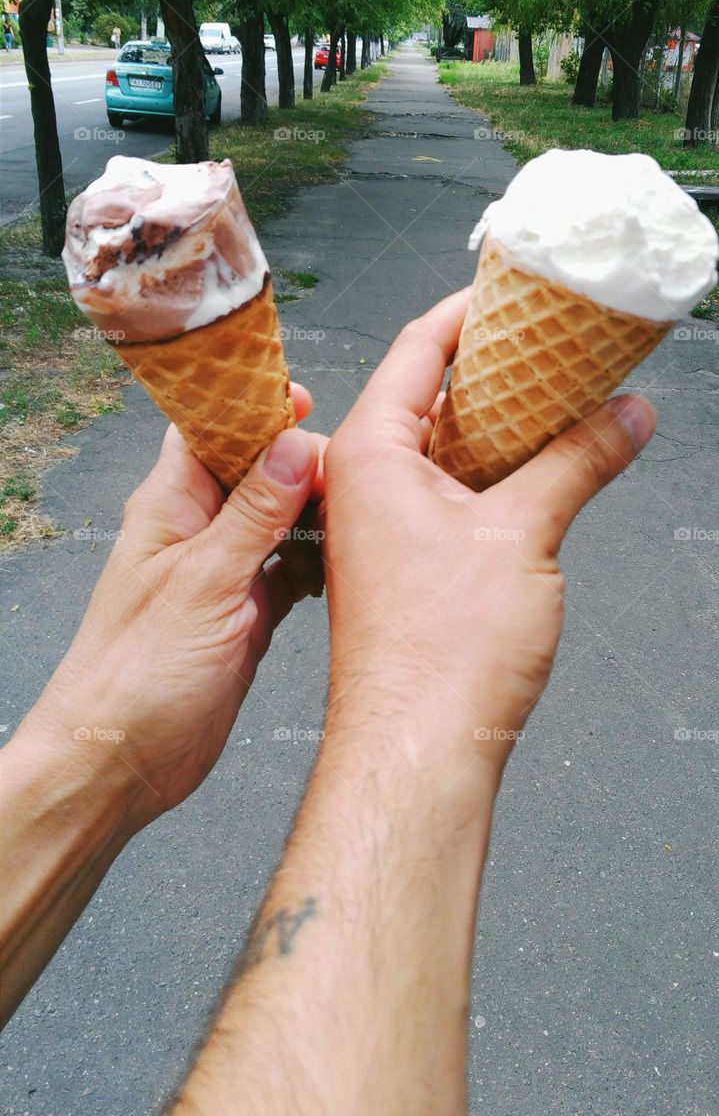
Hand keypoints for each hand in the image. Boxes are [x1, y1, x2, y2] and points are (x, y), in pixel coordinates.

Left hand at [17, 384, 325, 829]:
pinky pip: (292, 568)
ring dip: (319, 512)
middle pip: (259, 469)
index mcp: (171, 505)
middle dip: (305, 461)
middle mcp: (198, 530)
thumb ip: (254, 514)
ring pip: (282, 518)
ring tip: (365, 509)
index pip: (212, 428)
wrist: (119, 762)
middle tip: (357, 470)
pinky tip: (350, 561)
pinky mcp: (248, 612)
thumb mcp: (204, 582)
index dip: (255, 406)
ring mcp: (225, 571)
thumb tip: (297, 446)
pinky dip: (320, 561)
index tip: (306, 399)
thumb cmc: (134, 674)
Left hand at [323, 291, 655, 789]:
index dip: (470, 311)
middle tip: (555, 345)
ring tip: (560, 402)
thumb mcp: (524, 533)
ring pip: (441, 449)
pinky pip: (445, 494)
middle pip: (429, 394)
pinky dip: (490, 474)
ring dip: (498, 425)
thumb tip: (624, 415)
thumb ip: (579, 461)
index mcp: (368, 454)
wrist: (417, 752)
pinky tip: (537, 471)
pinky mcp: (400, 565)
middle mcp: (361, 485)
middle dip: (496, 368)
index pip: (417, 349)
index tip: (517, 291)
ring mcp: (378, 527)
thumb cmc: (437, 656)